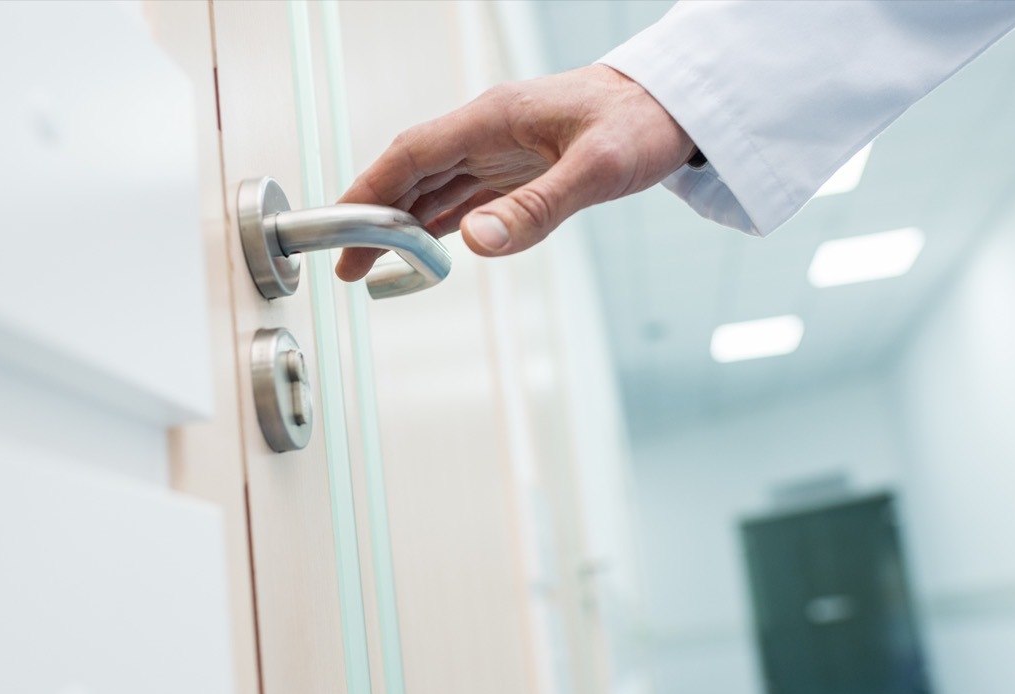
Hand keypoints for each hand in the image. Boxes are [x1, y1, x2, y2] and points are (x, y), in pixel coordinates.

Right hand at [335, 64, 695, 281]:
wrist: (676, 106)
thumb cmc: (642, 123)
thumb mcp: (597, 170)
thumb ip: (536, 208)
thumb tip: (473, 242)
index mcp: (493, 120)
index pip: (411, 155)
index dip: (368, 191)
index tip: (339, 229)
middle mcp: (487, 132)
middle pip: (412, 173)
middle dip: (374, 218)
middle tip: (345, 266)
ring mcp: (500, 150)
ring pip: (433, 187)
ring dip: (400, 224)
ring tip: (371, 265)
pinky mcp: (517, 168)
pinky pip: (463, 196)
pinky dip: (436, 223)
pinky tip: (422, 247)